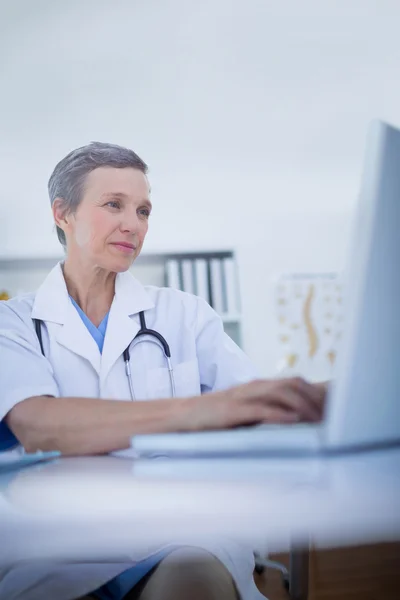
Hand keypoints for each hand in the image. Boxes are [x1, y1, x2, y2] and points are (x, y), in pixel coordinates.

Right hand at [185, 377, 325, 430]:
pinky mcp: (232, 410)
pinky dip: (280, 415)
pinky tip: (294, 422)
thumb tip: (295, 421)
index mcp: (259, 386)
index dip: (318, 391)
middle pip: (294, 384)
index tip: (336, 405)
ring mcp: (243, 397)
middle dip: (317, 398)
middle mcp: (254, 386)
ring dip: (304, 406)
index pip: (296, 382)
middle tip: (335, 413)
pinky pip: (261, 409)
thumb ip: (267, 411)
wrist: (182, 415)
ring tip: (321, 420)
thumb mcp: (246, 411)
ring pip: (281, 393)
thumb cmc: (215, 417)